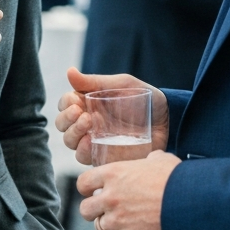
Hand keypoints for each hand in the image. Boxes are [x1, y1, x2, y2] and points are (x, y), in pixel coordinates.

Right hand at [54, 68, 168, 164]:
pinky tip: (91, 142)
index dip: (65, 104)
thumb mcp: (121, 85)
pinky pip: (85, 158)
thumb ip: (95, 81)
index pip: (64, 104)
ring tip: (89, 124)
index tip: (76, 101)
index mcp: (88, 104)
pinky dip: (83, 151)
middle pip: (62, 125)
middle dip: (66, 119)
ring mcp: (94, 140)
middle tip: (82, 113)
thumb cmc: (144, 98)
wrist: (167, 119)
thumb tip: (69, 71)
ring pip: (70, 142)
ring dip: (73, 133)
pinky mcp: (104, 156)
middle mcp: (87, 123)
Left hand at [79, 150, 180, 229]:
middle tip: (108, 209)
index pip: (83, 182)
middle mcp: (110, 197)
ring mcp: (117, 220)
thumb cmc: (177, 178)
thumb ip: (148, 160)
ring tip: (126, 221)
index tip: (95, 191)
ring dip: (110, 225)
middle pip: (85, 209)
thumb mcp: (161, 160)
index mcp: (113, 173)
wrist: (191, 203)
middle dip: (95, 210)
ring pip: (100, 228)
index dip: (88, 188)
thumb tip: (151, 160)